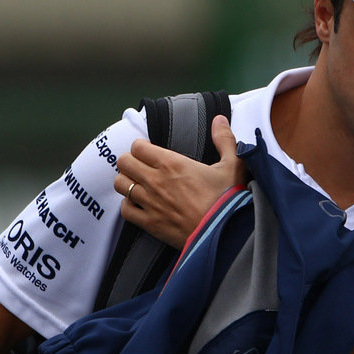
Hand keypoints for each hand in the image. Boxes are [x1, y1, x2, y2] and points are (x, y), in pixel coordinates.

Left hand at [114, 114, 245, 248]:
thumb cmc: (229, 200)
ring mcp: (150, 203)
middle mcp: (156, 180)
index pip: (138, 146)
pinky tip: (140, 205)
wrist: (225, 234)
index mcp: (172, 163)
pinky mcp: (150, 224)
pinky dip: (129, 206)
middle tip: (141, 167)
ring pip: (121, 184)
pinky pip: (125, 210)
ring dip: (127, 182)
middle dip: (130, 162)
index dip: (142, 147)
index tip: (150, 153)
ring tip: (138, 184)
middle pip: (124, 162)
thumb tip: (219, 120)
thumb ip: (225, 140)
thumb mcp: (233, 166)